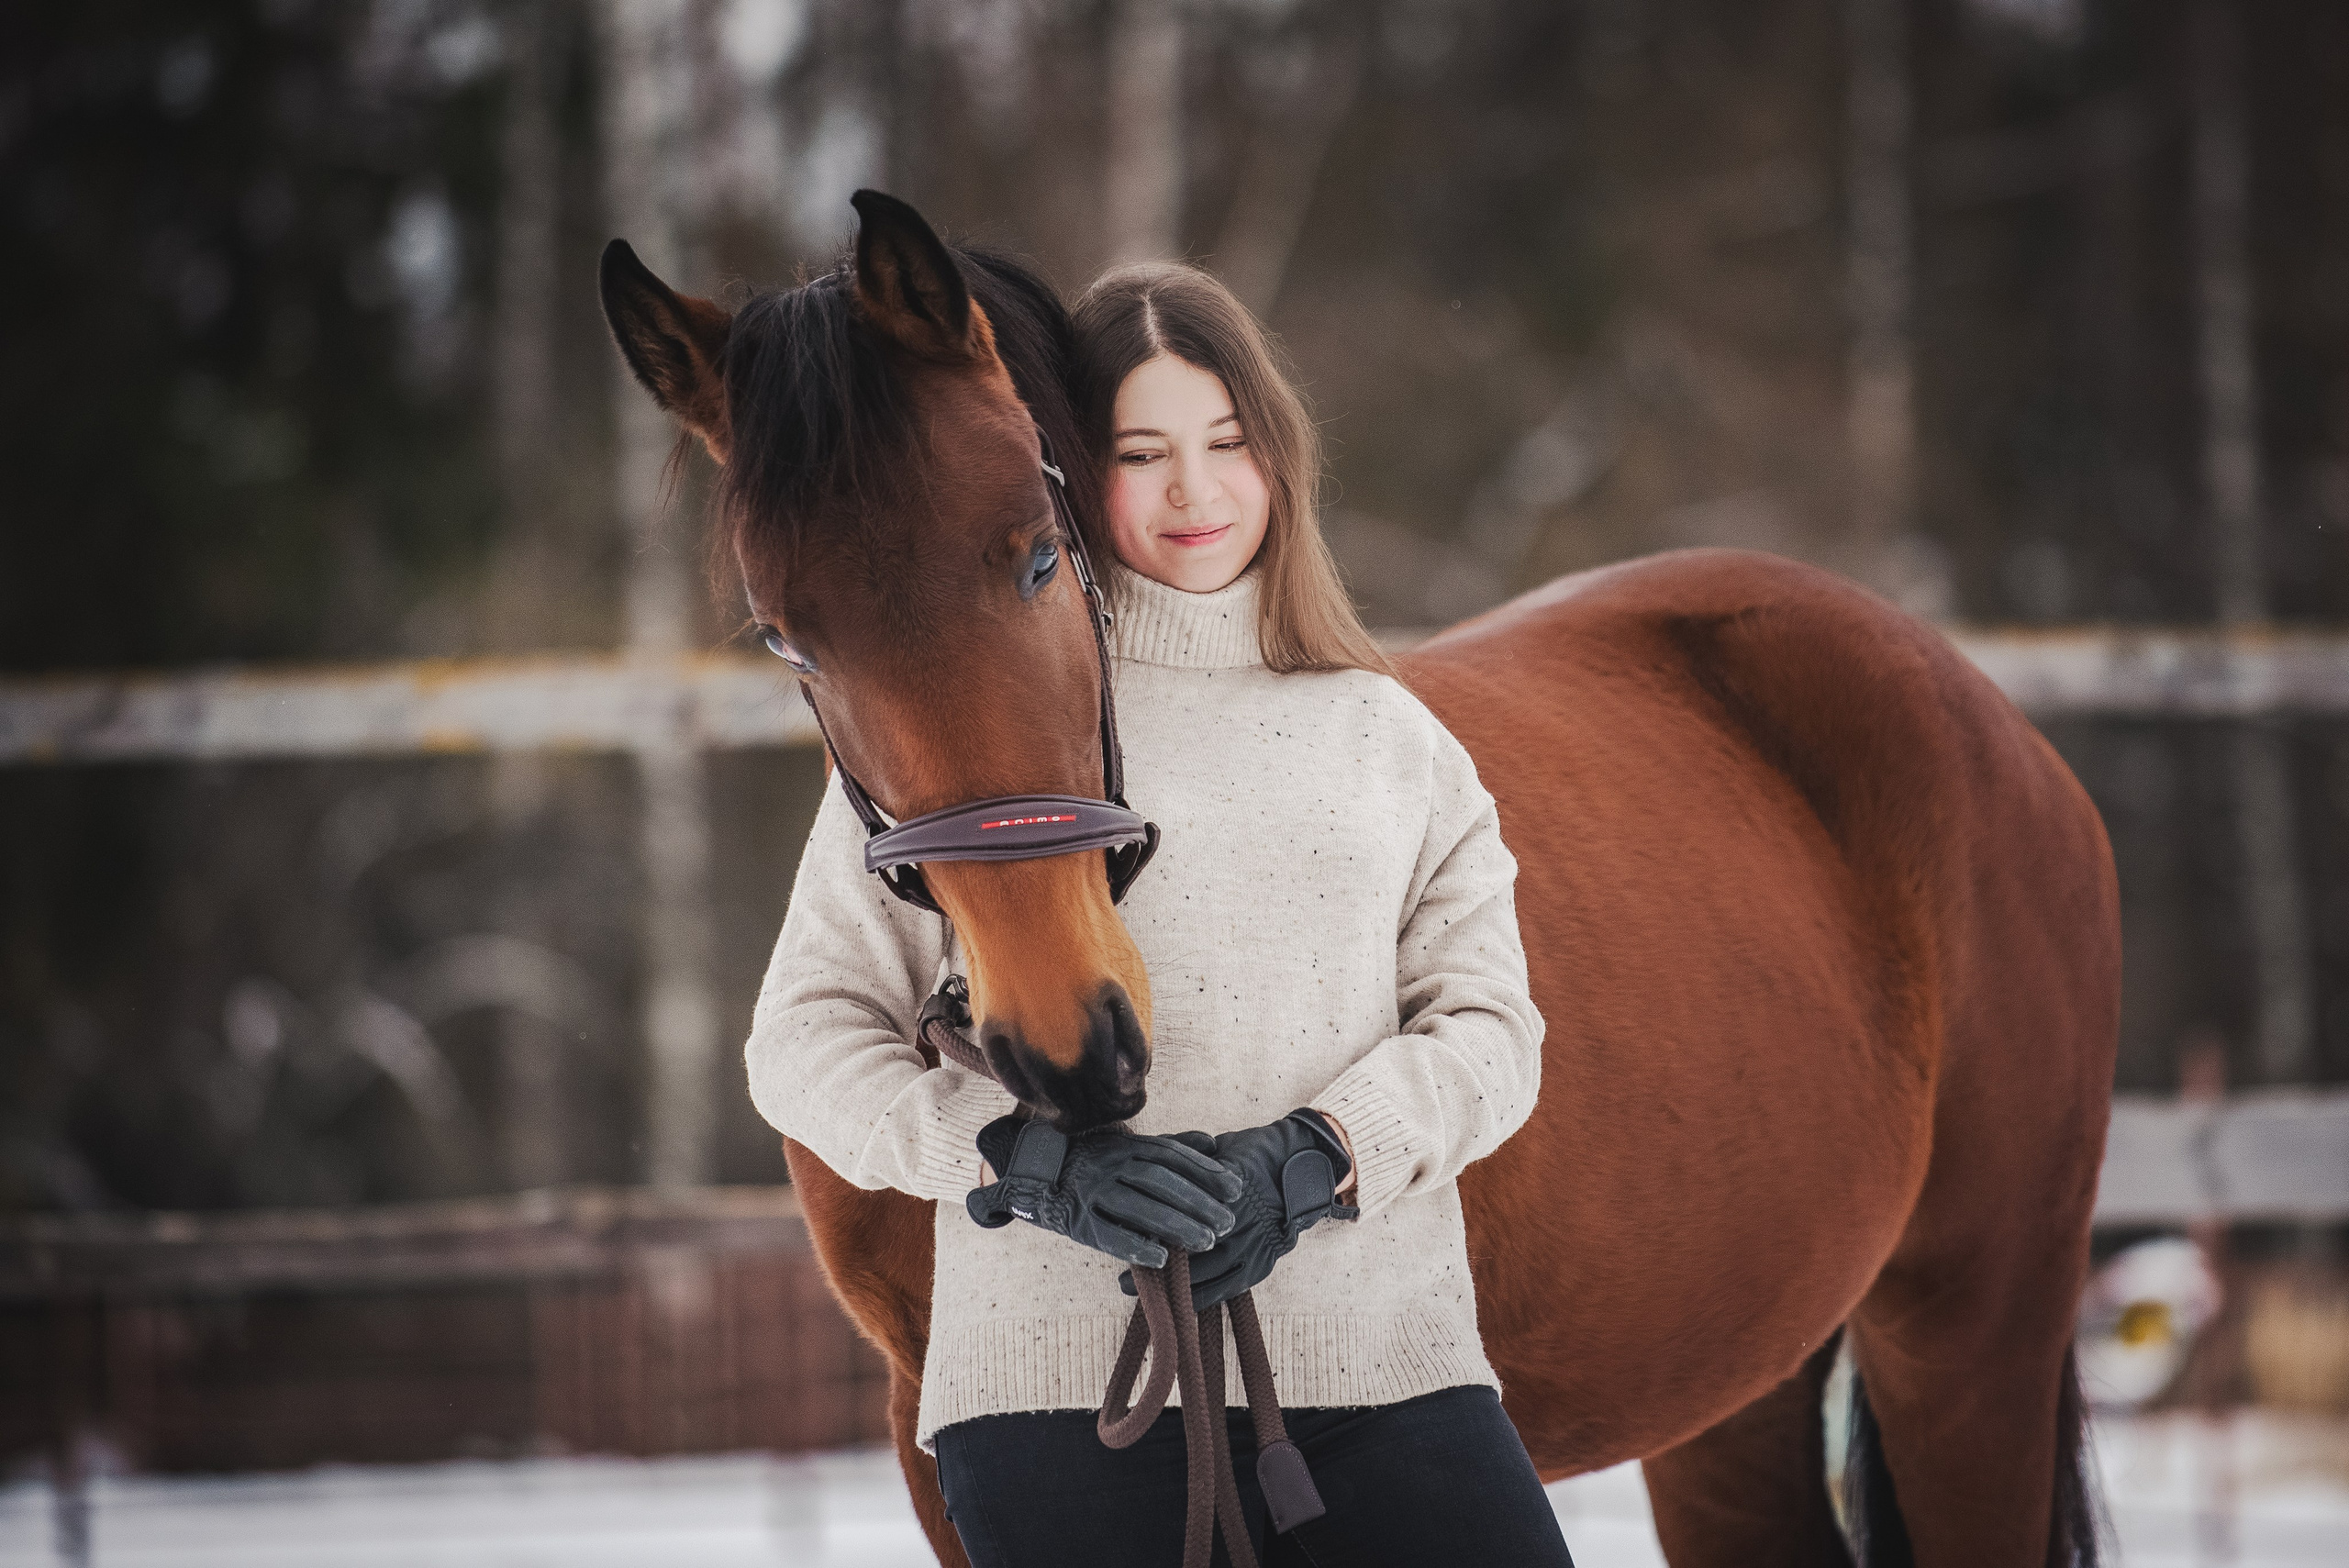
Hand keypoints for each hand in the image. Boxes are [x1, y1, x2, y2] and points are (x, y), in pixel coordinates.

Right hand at [966, 1115, 1243, 1268]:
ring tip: (1207, 1241)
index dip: (1205, 1172)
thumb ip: (1170, 1146)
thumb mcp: (1129, 1145)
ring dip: (1176, 1224)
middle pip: (1161, 1182)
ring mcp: (1093, 1192)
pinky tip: (1163, 1258)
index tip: (1235, 1189)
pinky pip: (1109, 1234)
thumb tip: (1212, 1143)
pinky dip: (1136, 1246)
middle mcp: (1111, 1165)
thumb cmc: (1094, 1161)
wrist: (1035, 1171)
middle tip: (1228, 1222)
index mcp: (1127, 1146)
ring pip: (1140, 1207)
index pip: (1172, 1156)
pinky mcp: (1078, 1221)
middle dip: (1198, 1202)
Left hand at [1119, 1109, 1356, 1309]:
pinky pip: (1222, 1289)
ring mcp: (1249, 1248)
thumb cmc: (1252, 1154)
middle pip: (1186, 1250)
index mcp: (1222, 1193)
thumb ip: (1190, 1165)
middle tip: (1122, 1277)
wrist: (1298, 1167)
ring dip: (1168, 1286)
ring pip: (1201, 1274)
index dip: (1148, 1229)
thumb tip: (1151, 1170)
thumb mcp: (1219, 1151)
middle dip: (1151, 1263)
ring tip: (1138, 1292)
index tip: (1122, 1235)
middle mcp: (1236, 1223)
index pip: (1179, 1217)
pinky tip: (1174, 1306)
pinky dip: (1196, 1298)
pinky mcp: (1259, 1267)